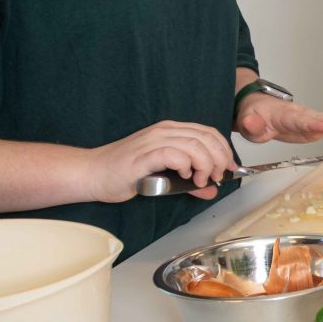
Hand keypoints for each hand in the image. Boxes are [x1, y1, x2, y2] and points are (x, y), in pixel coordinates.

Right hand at [87, 121, 238, 201]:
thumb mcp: (164, 177)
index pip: (208, 132)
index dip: (224, 149)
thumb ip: (188, 181)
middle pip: (206, 137)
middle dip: (220, 158)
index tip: (230, 167)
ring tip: (203, 180)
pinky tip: (187, 176)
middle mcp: (163, 131)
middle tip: (219, 176)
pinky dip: (187, 165)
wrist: (91, 173)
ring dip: (206, 164)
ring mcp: (153, 141)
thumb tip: (211, 190)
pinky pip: (174, 154)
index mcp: (170, 130)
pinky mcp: (144, 155)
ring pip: (194, 144)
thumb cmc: (124, 174)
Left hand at [236, 94, 322, 144]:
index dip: (314, 124)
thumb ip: (251, 125)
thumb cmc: (254, 114)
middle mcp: (299, 114)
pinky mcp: (312, 124)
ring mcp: (307, 118)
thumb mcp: (246, 121)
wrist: (258, 107)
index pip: (301, 121)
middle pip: (319, 118)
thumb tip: (251, 123)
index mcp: (284, 115)